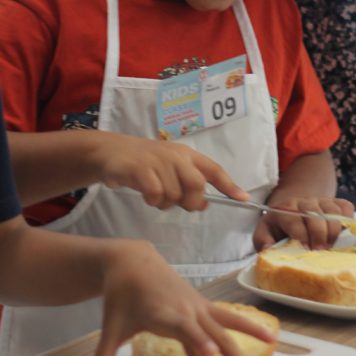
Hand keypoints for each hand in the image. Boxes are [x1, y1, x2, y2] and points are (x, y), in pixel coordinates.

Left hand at [83, 241, 276, 355]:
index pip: (184, 330)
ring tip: (272, 347)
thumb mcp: (109, 326)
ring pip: (227, 322)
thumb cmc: (120, 294)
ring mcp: (196, 305)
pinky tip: (267, 335)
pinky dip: (246, 324)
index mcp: (162, 312)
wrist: (131, 260)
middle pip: (213, 335)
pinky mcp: (201, 305)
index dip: (197, 342)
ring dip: (248, 337)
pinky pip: (227, 315)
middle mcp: (185, 308)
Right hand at [100, 135, 248, 210]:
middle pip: (196, 185)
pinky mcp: (140, 168)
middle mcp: (176, 155)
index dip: (229, 185)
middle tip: (178, 203)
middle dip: (191, 202)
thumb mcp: (169, 169)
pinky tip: (144, 194)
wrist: (111, 152)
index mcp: (187, 154)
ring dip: (165, 202)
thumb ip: (187, 184)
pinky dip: (152, 200)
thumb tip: (204, 204)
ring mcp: (158, 160)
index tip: (244, 198)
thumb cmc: (144, 164)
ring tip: (154, 194)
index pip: (213, 169)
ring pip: (174, 195)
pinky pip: (155, 194)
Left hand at [253, 195, 352, 250]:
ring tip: (332, 247)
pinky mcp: (335, 202)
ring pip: (332, 210)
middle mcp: (303, 202)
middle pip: (314, 213)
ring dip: (334, 230)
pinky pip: (345, 207)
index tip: (305, 249)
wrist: (292, 209)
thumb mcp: (264, 233)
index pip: (293, 219)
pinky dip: (347, 219)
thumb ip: (262, 241)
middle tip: (321, 251)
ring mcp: (320, 200)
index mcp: (284, 210)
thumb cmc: (279, 227)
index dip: (300, 234)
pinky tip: (343, 233)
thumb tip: (268, 250)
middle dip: (319, 233)